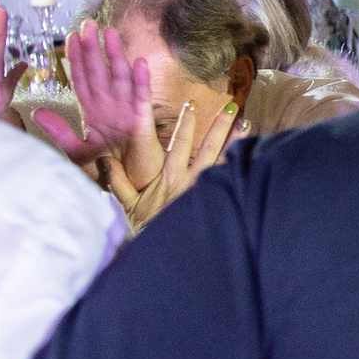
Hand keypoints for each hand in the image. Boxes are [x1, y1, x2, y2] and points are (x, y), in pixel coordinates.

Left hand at [31, 19, 156, 173]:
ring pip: (120, 77)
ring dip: (115, 55)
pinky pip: (142, 96)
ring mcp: (127, 109)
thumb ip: (58, 131)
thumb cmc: (105, 168)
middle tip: (87, 24)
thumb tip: (36, 111)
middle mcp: (109, 105)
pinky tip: (138, 63)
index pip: (82, 79)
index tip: (70, 37)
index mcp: (92, 110)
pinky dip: (141, 80)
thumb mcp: (76, 150)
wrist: (129, 185)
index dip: (76, 58)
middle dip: (93, 48)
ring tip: (109, 34)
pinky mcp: (142, 120)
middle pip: (99, 71)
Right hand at [97, 97, 241, 231]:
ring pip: (225, 161)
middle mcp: (192, 180)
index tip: (192, 104)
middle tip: (232, 106)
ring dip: (236, 142)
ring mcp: (207, 191)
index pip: (180, 142)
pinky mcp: (218, 203)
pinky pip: (232, 182)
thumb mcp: (129, 206)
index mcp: (170, 176)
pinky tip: (255, 157)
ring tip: (248, 124)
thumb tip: (104, 159)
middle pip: (209, 147)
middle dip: (220, 125)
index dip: (186, 122)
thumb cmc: (148, 230)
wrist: (167, 255)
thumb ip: (118, 182)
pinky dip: (242, 168)